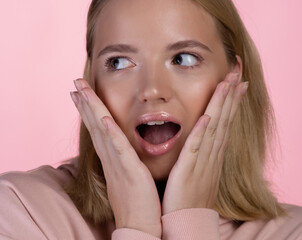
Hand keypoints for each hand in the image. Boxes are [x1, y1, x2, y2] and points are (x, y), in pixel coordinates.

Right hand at [70, 79, 161, 237]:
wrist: (139, 225)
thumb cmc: (137, 201)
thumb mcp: (128, 175)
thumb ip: (124, 160)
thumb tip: (123, 151)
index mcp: (112, 158)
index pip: (98, 129)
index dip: (89, 110)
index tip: (81, 94)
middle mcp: (110, 157)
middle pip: (95, 125)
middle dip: (85, 103)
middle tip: (75, 83)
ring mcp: (117, 163)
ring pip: (102, 131)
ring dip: (92, 109)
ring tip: (81, 90)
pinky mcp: (129, 170)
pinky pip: (118, 149)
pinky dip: (109, 133)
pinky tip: (102, 118)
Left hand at [162, 73, 247, 214]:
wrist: (186, 220)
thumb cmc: (190, 194)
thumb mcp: (199, 168)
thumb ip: (201, 150)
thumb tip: (203, 134)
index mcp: (212, 153)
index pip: (224, 122)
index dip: (231, 101)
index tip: (237, 82)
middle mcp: (211, 154)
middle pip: (224, 120)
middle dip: (231, 95)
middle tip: (238, 73)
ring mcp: (202, 161)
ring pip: (214, 128)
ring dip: (221, 106)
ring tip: (228, 84)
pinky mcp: (188, 170)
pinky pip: (196, 148)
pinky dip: (203, 132)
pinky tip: (207, 116)